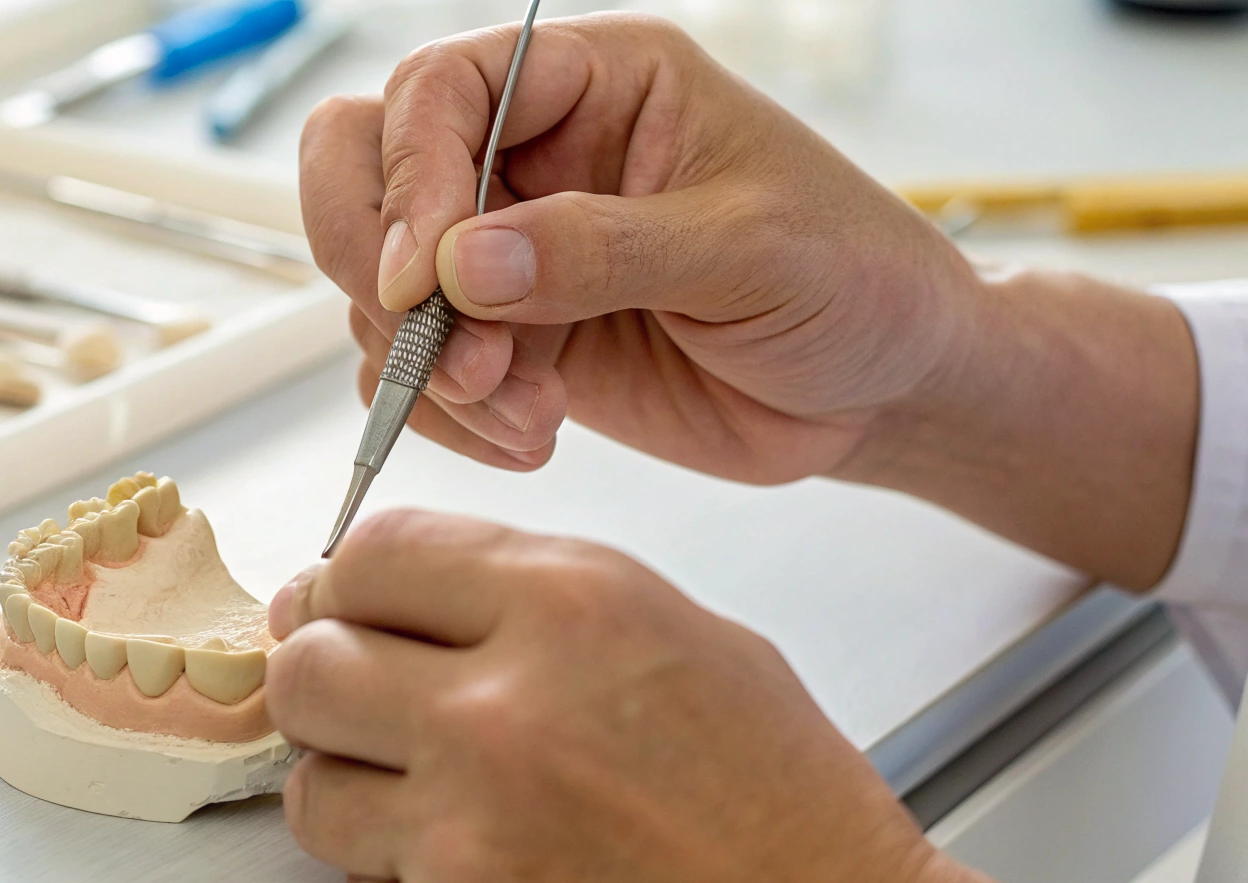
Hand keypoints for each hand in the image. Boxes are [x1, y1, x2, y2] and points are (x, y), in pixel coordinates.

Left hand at [267, 510, 1203, 882]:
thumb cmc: (781, 810)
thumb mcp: (677, 633)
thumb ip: (526, 591)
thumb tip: (388, 591)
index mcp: (572, 609)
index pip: (374, 555)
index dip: (345, 582)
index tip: (345, 606)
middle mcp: (503, 713)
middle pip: (308, 667)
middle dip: (324, 679)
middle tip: (360, 701)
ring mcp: (467, 835)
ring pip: (314, 791)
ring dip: (359, 791)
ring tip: (444, 801)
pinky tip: (488, 876)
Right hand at [300, 12, 983, 481]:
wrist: (882, 393)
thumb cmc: (853, 281)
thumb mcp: (749, 251)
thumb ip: (604, 250)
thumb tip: (464, 266)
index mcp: (597, 82)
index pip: (440, 89)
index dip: (410, 175)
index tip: (428, 280)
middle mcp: (536, 155)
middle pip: (365, 166)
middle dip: (378, 263)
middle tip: (438, 350)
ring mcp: (513, 253)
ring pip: (382, 284)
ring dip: (428, 364)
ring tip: (527, 411)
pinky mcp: (513, 343)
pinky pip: (416, 372)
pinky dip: (445, 416)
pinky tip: (528, 435)